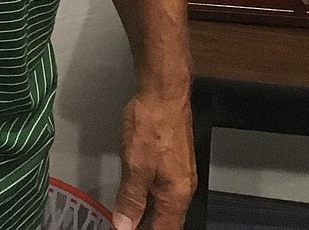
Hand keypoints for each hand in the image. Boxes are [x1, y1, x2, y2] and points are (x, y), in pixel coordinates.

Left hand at [111, 91, 195, 229]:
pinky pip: (164, 187)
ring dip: (148, 212)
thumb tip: (124, 226)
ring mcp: (182, 173)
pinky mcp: (176, 159)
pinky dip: (151, 195)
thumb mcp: (135, 166)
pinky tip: (137, 192)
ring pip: (165, 204)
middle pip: (167, 220)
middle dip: (147, 224)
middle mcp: (184, 188)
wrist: (164, 93)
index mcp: (177, 196)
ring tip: (128, 214)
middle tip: (125, 224)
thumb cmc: (152, 126)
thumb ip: (131, 199)